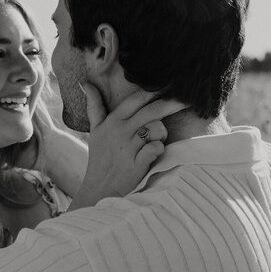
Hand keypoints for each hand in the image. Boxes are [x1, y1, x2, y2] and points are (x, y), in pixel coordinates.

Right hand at [69, 84, 186, 209]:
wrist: (99, 188)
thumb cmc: (100, 158)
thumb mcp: (95, 130)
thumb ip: (94, 106)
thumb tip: (84, 83)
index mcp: (113, 121)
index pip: (136, 99)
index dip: (154, 90)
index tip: (170, 83)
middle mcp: (120, 132)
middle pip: (152, 111)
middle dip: (171, 104)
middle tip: (186, 100)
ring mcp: (129, 148)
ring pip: (157, 129)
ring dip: (161, 134)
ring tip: (154, 141)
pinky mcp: (136, 165)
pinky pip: (156, 148)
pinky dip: (158, 150)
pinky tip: (152, 154)